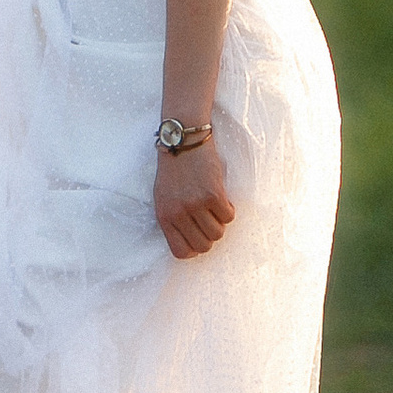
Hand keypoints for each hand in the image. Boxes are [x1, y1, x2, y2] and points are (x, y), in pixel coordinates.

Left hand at [154, 139, 234, 259]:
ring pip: (218, 234)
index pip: (181, 252)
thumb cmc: (174, 169)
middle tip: (210, 219)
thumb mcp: (163, 197)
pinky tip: (222, 197)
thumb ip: (174, 219)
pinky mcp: (213, 194)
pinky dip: (229, 209)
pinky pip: (229, 217)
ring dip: (220, 222)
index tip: (199, 236)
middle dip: (210, 235)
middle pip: (203, 246)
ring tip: (215, 206)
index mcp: (164, 216)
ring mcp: (195, 204)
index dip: (194, 249)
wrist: (183, 140)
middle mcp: (178, 213)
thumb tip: (191, 245)